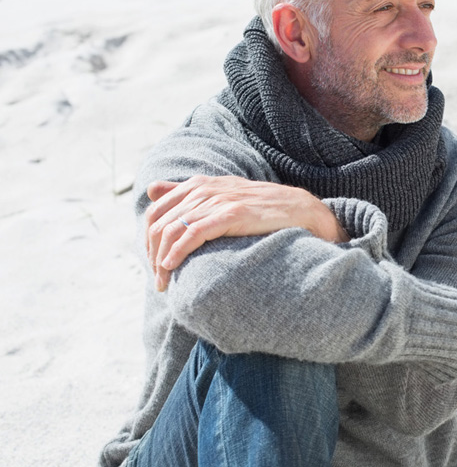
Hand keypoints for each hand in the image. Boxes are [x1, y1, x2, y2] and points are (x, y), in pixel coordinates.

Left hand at [144, 175, 348, 290]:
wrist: (299, 209)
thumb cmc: (260, 208)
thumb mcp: (221, 194)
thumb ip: (185, 191)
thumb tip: (151, 188)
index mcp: (198, 184)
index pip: (155, 212)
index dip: (147, 240)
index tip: (155, 264)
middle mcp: (204, 189)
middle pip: (159, 224)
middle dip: (152, 255)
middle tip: (160, 280)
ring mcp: (218, 200)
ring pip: (172, 230)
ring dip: (162, 261)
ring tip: (165, 282)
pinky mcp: (231, 214)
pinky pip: (192, 233)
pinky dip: (177, 252)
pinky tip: (172, 266)